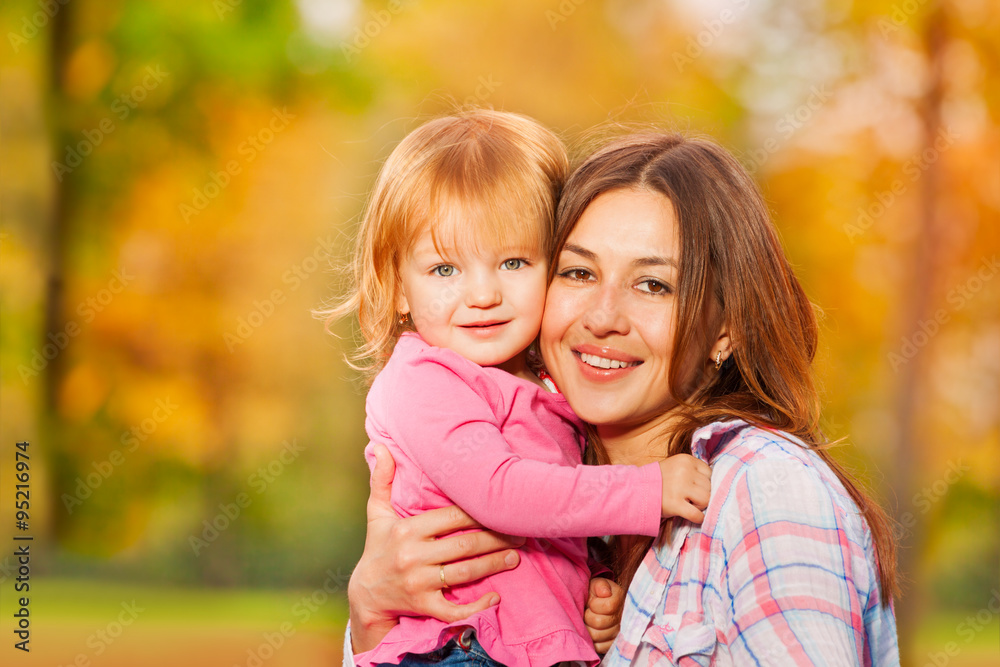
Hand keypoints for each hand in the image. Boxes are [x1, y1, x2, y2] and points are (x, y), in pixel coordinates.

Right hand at [348, 444, 525, 652]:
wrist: (365, 594)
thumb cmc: (379, 547)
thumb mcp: (377, 512)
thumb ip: (382, 479)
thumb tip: (378, 445)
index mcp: (407, 530)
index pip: (451, 517)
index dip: (480, 512)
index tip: (501, 507)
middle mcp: (413, 555)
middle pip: (465, 545)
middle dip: (496, 539)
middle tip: (520, 534)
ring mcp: (419, 582)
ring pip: (465, 573)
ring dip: (494, 564)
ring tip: (516, 556)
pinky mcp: (424, 606)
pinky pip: (454, 608)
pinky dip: (477, 606)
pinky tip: (496, 598)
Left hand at [585, 577, 623, 654]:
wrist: (596, 603)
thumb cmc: (595, 593)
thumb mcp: (596, 584)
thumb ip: (600, 585)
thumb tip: (605, 593)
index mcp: (620, 599)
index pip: (608, 606)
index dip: (595, 604)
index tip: (591, 602)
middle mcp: (623, 617)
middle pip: (599, 622)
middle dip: (588, 616)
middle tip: (587, 612)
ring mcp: (618, 632)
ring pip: (597, 635)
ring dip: (588, 628)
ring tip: (588, 621)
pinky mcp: (612, 644)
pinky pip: (599, 646)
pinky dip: (592, 640)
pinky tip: (591, 630)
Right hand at [658, 454, 711, 522]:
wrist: (636, 490)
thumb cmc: (659, 480)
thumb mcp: (676, 466)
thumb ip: (693, 471)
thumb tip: (715, 484)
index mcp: (686, 460)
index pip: (709, 473)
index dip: (704, 482)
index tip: (695, 487)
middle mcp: (684, 471)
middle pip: (709, 487)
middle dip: (703, 494)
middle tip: (691, 498)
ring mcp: (680, 487)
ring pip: (706, 500)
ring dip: (700, 505)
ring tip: (689, 504)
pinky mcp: (675, 504)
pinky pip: (697, 515)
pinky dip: (698, 518)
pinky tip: (692, 516)